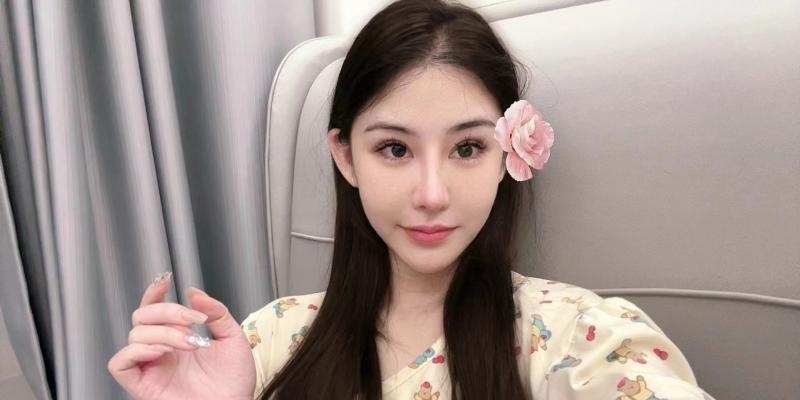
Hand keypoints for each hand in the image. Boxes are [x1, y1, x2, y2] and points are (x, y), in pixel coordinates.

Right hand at [108, 273, 255, 398]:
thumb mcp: (232, 338)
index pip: (154, 309)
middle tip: (193, 321)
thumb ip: (215, 313)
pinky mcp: (142, 385)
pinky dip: (138, 350)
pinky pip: (120, 363)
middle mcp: (161, 350)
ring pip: (135, 335)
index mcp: (177, 337)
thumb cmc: (235, 381)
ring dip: (164, 332)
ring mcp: (151, 367)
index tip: (167, 280)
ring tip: (190, 343)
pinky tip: (164, 351)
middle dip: (168, 312)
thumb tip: (194, 292)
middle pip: (142, 316)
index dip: (154, 292)